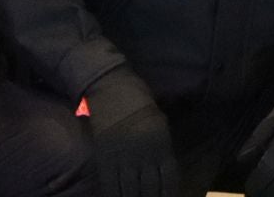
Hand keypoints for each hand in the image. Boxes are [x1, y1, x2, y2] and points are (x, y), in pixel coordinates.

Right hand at [85, 69, 178, 196]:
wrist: (112, 88)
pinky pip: (110, 183)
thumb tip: (164, 172)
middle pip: (149, 189)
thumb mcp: (158, 122)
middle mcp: (143, 154)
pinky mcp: (105, 156)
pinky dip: (114, 195)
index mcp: (160, 144)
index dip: (168, 195)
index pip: (167, 180)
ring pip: (129, 190)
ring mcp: (123, 156)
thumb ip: (161, 147)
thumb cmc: (139, 102)